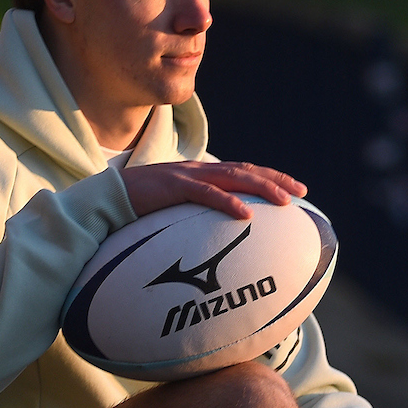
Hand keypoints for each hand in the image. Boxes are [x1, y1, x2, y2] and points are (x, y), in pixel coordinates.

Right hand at [123, 160, 305, 219]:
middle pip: (245, 170)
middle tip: (302, 192)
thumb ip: (195, 216)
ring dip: (261, 188)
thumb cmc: (139, 208)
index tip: (295, 189)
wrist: (105, 198)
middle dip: (275, 180)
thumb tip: (215, 237)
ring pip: (232, 178)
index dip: (269, 177)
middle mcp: (197, 170)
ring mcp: (186, 176)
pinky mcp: (172, 187)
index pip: (241, 171)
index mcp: (199, 174)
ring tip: (284, 202)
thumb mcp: (174, 210)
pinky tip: (246, 213)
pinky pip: (205, 194)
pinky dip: (227, 202)